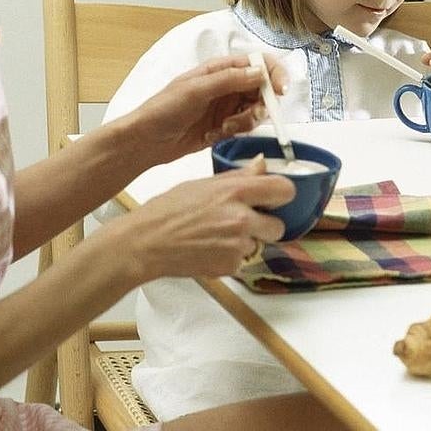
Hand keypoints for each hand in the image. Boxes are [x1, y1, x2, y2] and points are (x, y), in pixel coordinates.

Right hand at [120, 155, 293, 280]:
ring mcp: (237, 246)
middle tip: (245, 222)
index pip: (284, 190)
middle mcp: (241, 219)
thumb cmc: (167, 211)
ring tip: (217, 236)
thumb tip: (262, 164)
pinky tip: (210, 249)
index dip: (281, 195)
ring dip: (246, 242)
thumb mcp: (203, 184)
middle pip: (278, 226)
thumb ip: (238, 177)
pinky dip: (231, 258)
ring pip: (259, 245)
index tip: (275, 198)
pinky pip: (243, 261)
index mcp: (235, 192)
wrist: (146, 243)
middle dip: (265, 225)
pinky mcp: (230, 266)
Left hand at [124, 54, 288, 165]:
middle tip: (244, 118)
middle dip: (260, 106)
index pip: (259, 63)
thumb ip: (229, 80)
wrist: (146, 140)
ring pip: (256, 112)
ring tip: (223, 128)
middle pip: (263, 90)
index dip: (275, 74)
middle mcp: (228, 85)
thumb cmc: (164, 108)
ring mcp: (227, 106)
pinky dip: (234, 133)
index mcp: (221, 69)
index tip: (281, 92)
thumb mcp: (196, 90)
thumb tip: (260, 72)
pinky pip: (243, 128)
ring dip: (245, 122)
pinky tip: (213, 135)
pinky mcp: (225, 126)